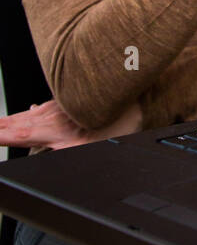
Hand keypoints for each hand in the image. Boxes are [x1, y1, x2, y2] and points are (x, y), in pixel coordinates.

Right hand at [0, 99, 142, 151]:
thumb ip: (67, 150)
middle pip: (18, 123)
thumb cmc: (118, 119)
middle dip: (1, 127)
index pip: (18, 134)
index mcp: (53, 128)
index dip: (1, 135)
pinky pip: (43, 108)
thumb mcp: (91, 145)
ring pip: (28, 115)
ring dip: (10, 120)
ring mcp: (60, 108)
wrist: (135, 94)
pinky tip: (30, 110)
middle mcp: (52, 116)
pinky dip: (30, 112)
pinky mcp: (70, 103)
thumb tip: (49, 151)